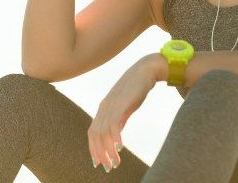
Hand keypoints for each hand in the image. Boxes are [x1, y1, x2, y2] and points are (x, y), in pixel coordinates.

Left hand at [88, 56, 158, 172]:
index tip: (99, 163)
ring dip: (109, 150)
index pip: (92, 132)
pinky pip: (114, 124)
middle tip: (108, 167)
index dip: (93, 149)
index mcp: (103, 108)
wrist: (145, 70)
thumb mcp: (125, 106)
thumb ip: (119, 119)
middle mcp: (104, 108)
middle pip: (95, 135)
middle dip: (100, 153)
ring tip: (116, 162)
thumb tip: (116, 134)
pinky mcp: (122, 104)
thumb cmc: (136, 88)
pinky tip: (120, 148)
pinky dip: (115, 138)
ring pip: (104, 133)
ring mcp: (112, 106)